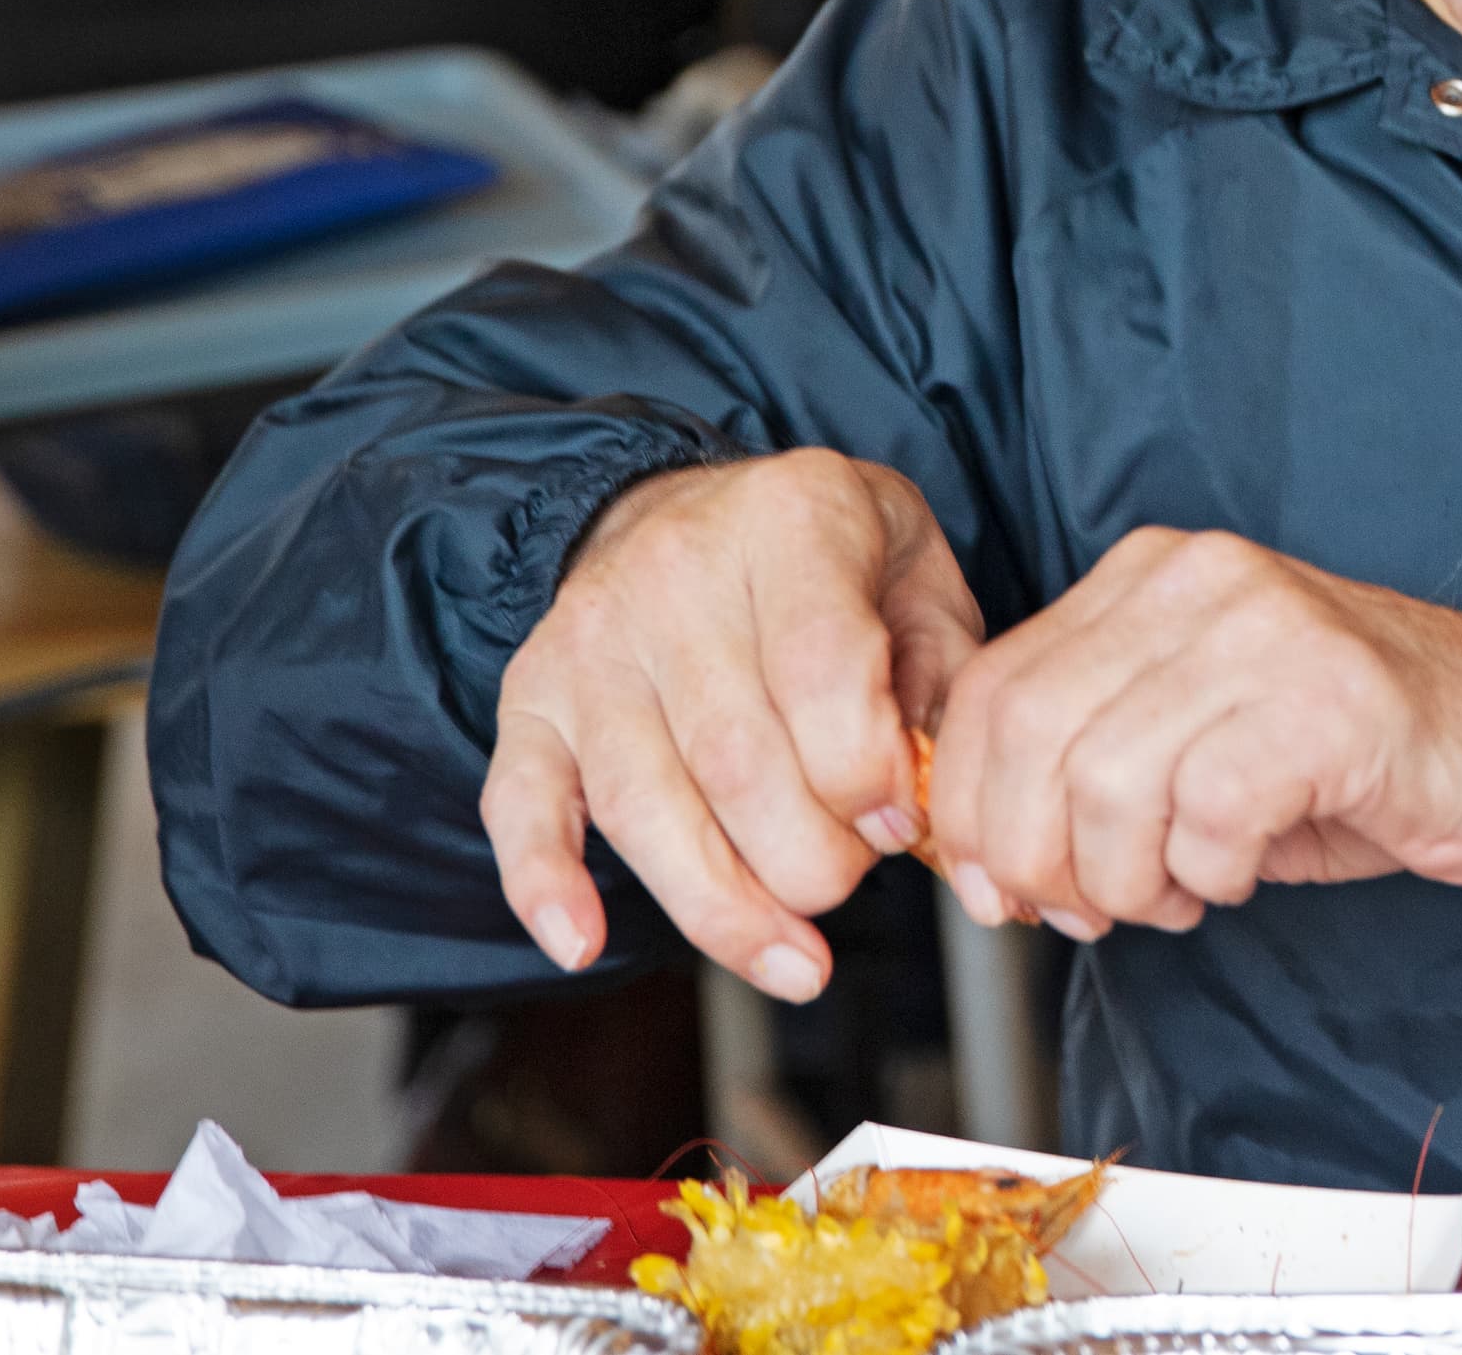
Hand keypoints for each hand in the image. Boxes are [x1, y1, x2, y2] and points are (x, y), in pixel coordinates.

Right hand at [481, 449, 981, 1000]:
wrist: (695, 503)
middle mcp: (677, 570)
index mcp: (792, 519)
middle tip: (849, 877)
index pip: (821, 673)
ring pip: (643, 804)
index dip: (865, 775)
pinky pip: (519, 798)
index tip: (899, 824)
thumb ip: (942, 678)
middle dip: (808, 859)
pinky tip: (579, 943)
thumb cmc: (830, 558)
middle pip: (735, 760)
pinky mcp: (532, 696)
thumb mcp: (919, 572)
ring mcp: (593, 637)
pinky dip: (544, 881)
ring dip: (722, 908)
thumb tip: (925, 806)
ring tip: (792, 959)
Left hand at [928, 529, 1461, 937]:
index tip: (994, 889)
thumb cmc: (1346, 756)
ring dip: (1129, 879)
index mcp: (1147, 576)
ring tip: (1181, 892)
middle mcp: (1197, 580)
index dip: (968, 808)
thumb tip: (983, 859)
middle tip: (1089, 911)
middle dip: (1037, 859)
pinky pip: (1210, 813)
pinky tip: (1239, 874)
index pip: (990, 687)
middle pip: (1030, 736)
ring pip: (1108, 782)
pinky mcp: (1329, 698)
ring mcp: (1266, 630)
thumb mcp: (1187, 736)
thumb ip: (1087, 761)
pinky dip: (1209, 875)